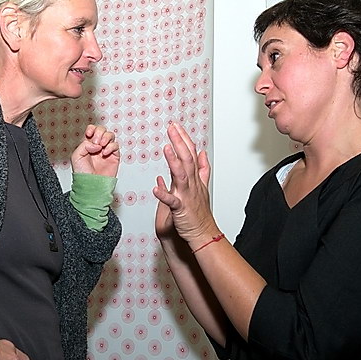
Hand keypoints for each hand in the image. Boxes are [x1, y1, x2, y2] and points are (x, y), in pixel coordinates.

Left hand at [71, 124, 119, 176]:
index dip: (92, 129)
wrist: (91, 184)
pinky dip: (111, 147)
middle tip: (96, 141)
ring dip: (106, 137)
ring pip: (110, 135)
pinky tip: (105, 153)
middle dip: (100, 132)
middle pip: (102, 130)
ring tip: (101, 146)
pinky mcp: (114, 156)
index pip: (92, 130)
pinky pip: (115, 145)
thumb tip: (95, 143)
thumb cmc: (82, 174)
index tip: (89, 134)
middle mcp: (97, 146)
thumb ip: (84, 145)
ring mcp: (106, 150)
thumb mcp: (76, 156)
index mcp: (87, 144)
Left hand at [152, 123, 217, 244]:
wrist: (204, 233)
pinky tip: (156, 188)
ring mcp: (187, 196)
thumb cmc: (200, 213)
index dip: (183, 139)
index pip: (190, 154)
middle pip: (187, 159)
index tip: (176, 126)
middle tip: (172, 127)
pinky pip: (172, 201)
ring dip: (174, 161)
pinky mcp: (181, 209)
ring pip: (181, 175)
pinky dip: (164, 194)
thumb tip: (201, 152)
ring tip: (166, 148)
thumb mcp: (203, 186)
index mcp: (194, 179)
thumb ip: (202, 168)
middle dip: (179, 142)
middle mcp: (191, 184)